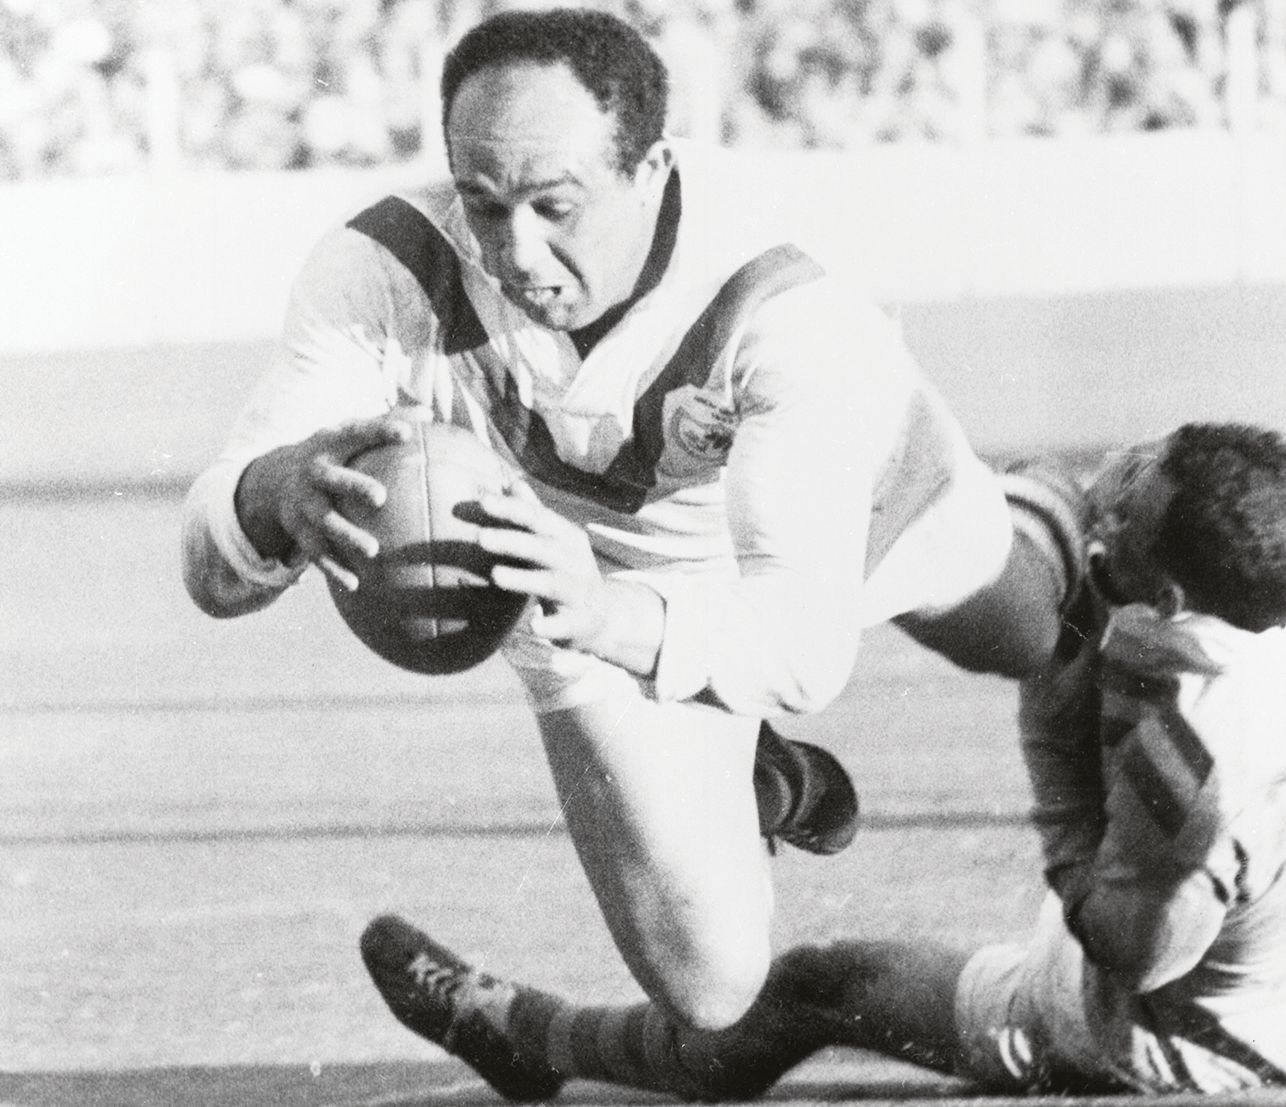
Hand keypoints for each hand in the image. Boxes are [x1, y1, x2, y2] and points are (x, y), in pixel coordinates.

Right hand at [235, 415, 411, 590]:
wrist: (275, 480)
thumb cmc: (332, 454)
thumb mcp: (349, 433)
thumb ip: (387, 422)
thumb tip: (429, 413)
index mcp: (330, 444)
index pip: (356, 432)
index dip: (380, 429)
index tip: (406, 433)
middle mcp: (313, 473)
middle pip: (332, 480)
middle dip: (353, 486)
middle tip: (381, 497)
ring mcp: (303, 503)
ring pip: (324, 522)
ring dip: (346, 535)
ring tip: (373, 550)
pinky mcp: (299, 530)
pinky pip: (316, 553)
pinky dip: (333, 569)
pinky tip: (355, 584)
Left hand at [473, 482, 612, 653]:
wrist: (603, 615)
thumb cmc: (568, 571)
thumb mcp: (556, 540)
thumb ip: (534, 512)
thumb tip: (511, 481)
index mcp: (568, 537)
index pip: (539, 518)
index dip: (512, 509)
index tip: (483, 501)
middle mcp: (575, 562)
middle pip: (543, 548)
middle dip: (513, 541)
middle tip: (480, 537)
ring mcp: (578, 593)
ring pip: (551, 584)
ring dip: (524, 579)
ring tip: (495, 575)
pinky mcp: (576, 623)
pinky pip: (561, 625)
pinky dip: (548, 625)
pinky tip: (532, 626)